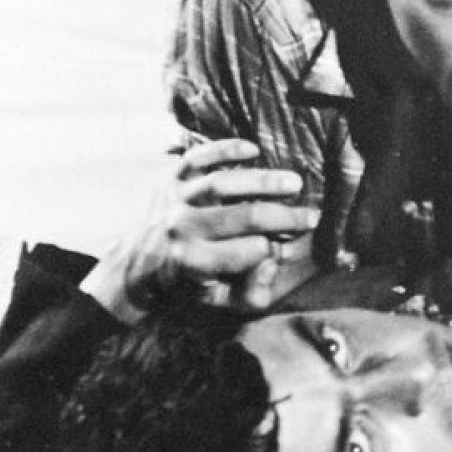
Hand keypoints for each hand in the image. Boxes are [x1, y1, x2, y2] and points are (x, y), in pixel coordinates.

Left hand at [84, 139, 316, 319]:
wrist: (139, 261)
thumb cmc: (187, 282)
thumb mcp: (217, 302)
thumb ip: (251, 294)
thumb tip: (273, 264)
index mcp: (193, 262)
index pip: (248, 252)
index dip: (275, 250)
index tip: (289, 249)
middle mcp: (182, 227)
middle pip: (244, 217)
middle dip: (285, 216)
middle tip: (313, 216)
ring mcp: (175, 198)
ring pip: (225, 182)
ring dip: (265, 181)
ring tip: (296, 182)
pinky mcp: (171, 177)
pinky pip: (198, 156)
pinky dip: (225, 149)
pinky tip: (254, 150)